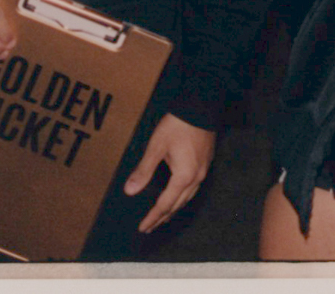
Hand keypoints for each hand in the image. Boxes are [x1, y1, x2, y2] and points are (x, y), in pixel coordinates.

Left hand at [123, 113, 215, 232]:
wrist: (201, 107)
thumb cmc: (177, 125)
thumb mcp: (156, 147)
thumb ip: (144, 171)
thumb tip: (129, 191)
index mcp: (183, 177)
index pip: (165, 204)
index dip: (153, 217)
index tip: (143, 227)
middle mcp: (196, 178)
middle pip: (178, 205)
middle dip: (162, 217)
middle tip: (150, 227)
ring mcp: (203, 172)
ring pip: (187, 198)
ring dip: (173, 209)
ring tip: (162, 217)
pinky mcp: (205, 164)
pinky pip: (193, 189)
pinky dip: (182, 198)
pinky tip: (177, 196)